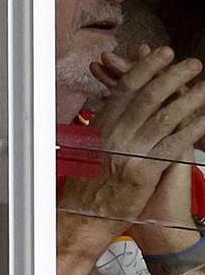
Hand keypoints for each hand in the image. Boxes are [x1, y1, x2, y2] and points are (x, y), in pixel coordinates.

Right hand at [63, 45, 204, 250]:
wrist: (82, 219)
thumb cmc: (85, 187)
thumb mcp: (86, 150)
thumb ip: (103, 128)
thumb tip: (113, 106)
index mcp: (100, 127)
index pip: (124, 89)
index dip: (145, 68)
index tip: (160, 55)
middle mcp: (114, 136)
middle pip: (147, 97)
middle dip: (172, 76)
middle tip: (191, 65)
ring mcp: (129, 152)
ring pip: (164, 118)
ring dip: (188, 100)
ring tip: (204, 88)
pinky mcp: (144, 172)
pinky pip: (173, 145)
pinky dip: (191, 130)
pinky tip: (204, 120)